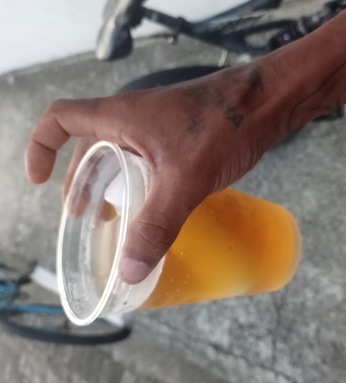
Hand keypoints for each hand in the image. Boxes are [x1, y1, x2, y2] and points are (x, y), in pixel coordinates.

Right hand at [25, 63, 288, 283]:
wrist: (264, 104)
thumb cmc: (225, 125)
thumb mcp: (184, 180)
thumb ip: (157, 225)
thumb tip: (130, 270)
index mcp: (119, 119)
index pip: (60, 119)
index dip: (41, 147)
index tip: (37, 178)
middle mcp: (131, 120)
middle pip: (87, 147)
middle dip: (79, 181)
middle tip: (84, 214)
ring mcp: (155, 128)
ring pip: (117, 156)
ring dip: (109, 184)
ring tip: (111, 216)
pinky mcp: (175, 138)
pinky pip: (143, 160)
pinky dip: (136, 182)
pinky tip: (149, 205)